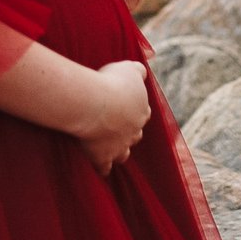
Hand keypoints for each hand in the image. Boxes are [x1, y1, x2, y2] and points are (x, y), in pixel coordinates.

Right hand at [72, 59, 152, 175]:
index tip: (128, 108)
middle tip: (119, 129)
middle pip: (135, 135)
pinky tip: (100, 169)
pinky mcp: (103, 156)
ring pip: (123, 154)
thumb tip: (143, 71)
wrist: (98, 104)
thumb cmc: (112, 83)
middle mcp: (134, 131)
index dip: (135, 111)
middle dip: (129, 133)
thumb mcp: (128, 69)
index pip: (142, 112)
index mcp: (141, 110)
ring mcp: (119, 146)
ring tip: (113, 152)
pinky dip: (102, 168)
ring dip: (119, 152)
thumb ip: (137, 70)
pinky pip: (104, 167)